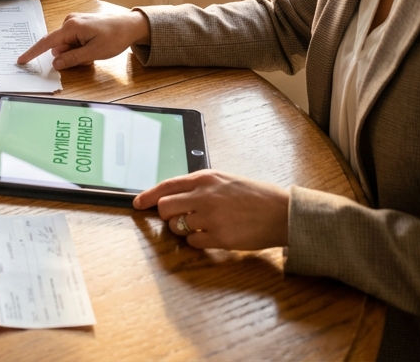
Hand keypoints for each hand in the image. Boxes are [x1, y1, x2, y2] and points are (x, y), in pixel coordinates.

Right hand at [17, 9, 150, 69]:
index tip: (21, 60)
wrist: (130, 25)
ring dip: (76, 52)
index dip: (33, 52)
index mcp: (71, 27)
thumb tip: (55, 63)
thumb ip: (72, 58)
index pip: (46, 43)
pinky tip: (93, 46)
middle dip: (69, 55)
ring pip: (66, 44)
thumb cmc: (115, 37)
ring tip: (94, 51)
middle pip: (59, 46)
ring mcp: (74, 21)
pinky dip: (79, 47)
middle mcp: (69, 21)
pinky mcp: (79, 24)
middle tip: (88, 58)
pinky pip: (73, 40)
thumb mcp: (93, 53)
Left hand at [132, 170, 289, 249]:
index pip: (166, 186)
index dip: (147, 196)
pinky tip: (211, 236)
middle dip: (165, 215)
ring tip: (200, 226)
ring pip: (176, 226)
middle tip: (175, 218)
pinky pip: (192, 242)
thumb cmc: (255, 195)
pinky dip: (197, 241)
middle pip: (164, 207)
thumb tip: (175, 193)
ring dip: (182, 229)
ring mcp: (210, 217)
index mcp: (204, 178)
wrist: (282, 212)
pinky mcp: (218, 237)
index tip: (137, 203)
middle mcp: (203, 196)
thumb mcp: (224, 180)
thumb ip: (200, 185)